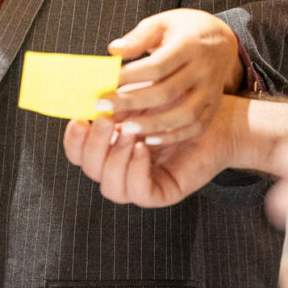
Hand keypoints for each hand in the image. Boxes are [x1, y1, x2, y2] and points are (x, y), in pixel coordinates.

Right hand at [62, 96, 245, 207]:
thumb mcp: (136, 95)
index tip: (79, 119)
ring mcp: (139, 182)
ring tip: (128, 134)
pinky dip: (136, 171)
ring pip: (110, 187)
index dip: (73, 141)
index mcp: (108, 146)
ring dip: (114, 160)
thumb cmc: (175, 101)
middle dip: (94, 146)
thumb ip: (110, 99)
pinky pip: (139, 192)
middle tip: (105, 120)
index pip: (79, 153)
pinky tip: (142, 147)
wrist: (214, 114)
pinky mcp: (161, 192)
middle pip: (90, 170)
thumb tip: (85, 95)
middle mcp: (120, 167)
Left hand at [104, 9, 242, 144]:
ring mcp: (211, 91)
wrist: (222, 40)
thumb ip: (139, 37)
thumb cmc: (185, 29)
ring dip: (152, 125)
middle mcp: (204, 70)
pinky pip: (195, 127)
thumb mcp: (163, 23)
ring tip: (124, 128)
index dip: (131, 76)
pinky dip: (173, 137)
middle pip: (167, 92)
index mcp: (190, 45)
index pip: (158, 66)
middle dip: (133, 102)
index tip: (106, 83)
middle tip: (104, 107)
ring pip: (184, 115)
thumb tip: (114, 50)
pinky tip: (148, 139)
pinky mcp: (213, 106)